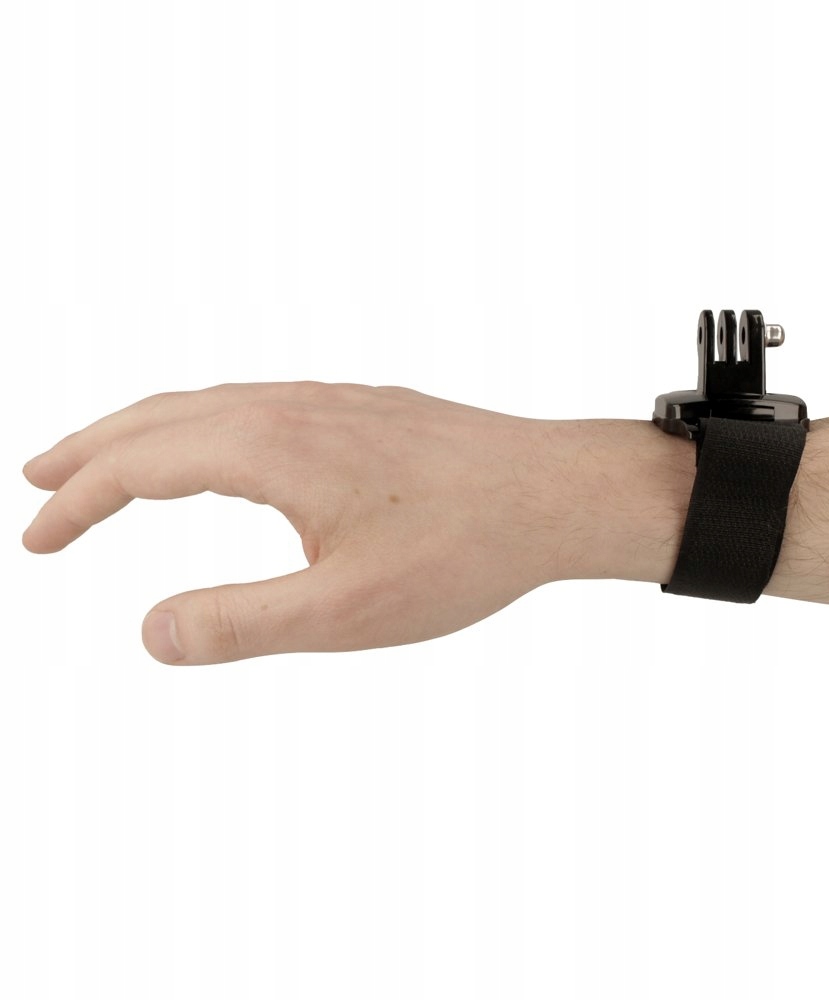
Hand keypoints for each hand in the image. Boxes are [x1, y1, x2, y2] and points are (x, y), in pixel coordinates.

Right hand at [22, 382, 626, 664]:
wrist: (559, 492)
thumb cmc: (465, 548)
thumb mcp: (346, 610)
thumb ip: (241, 623)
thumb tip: (149, 633)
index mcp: (272, 447)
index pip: (138, 466)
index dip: (76, 502)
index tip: (34, 540)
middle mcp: (292, 407)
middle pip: (160, 418)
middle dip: (90, 451)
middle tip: (38, 481)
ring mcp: (332, 401)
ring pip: (211, 404)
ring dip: (147, 431)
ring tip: (110, 462)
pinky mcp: (366, 408)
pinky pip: (260, 403)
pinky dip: (208, 424)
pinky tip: (223, 450)